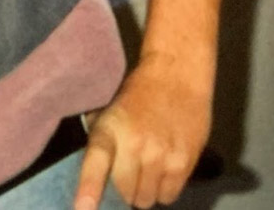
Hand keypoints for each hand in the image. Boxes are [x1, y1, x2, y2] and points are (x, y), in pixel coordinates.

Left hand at [74, 52, 212, 208]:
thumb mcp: (109, 109)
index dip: (88, 190)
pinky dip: (165, 189)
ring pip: (148, 199)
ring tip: (148, 168)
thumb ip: (101, 139)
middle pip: (126, 193)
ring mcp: (161, 155)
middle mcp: (135, 145)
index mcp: (109, 129)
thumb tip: (97, 172)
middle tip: (129, 172)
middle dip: (125, 190)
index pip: (96, 164)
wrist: (177, 75)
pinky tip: (164, 169)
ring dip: (146, 190)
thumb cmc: (138, 92)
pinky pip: (170, 196)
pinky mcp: (185, 162)